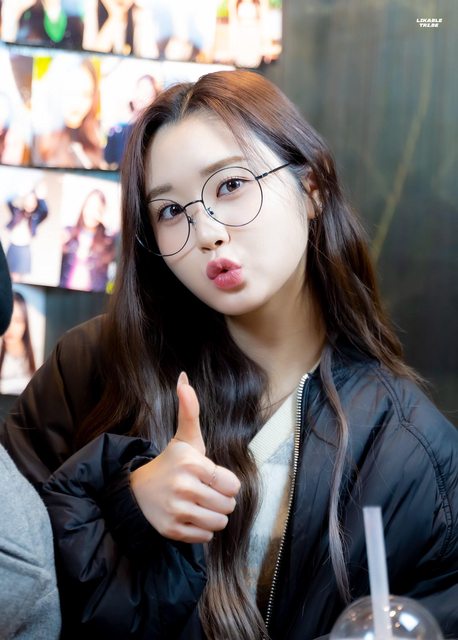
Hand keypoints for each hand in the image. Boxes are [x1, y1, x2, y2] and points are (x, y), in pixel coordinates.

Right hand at [130, 372, 240, 542]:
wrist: (137, 492)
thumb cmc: (170, 464)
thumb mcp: (184, 438)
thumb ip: (189, 410)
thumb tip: (183, 377)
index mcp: (191, 463)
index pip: (232, 484)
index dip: (225, 482)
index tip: (211, 477)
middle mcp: (183, 487)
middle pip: (228, 505)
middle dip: (220, 499)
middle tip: (204, 491)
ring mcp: (177, 510)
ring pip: (219, 522)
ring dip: (213, 515)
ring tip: (198, 504)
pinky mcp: (172, 531)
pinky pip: (206, 536)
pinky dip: (202, 530)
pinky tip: (189, 516)